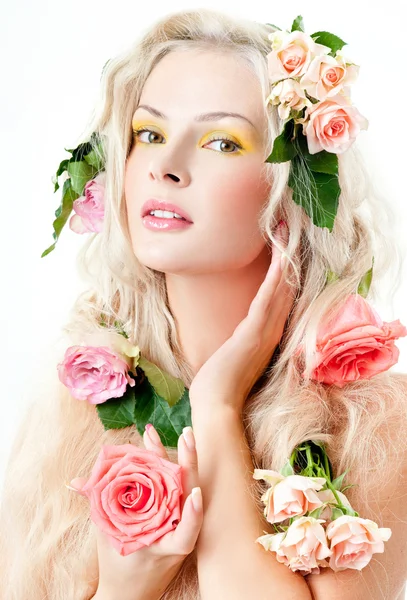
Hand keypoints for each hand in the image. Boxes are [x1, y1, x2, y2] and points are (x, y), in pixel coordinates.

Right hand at [70, 426, 202, 599]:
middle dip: (189, 463)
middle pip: (191, 498)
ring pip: (190, 491)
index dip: (193, 515)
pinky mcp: (183, 521)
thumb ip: (96, 504)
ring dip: (186, 461)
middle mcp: (178, 535)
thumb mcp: (106, 536)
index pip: (186, 534)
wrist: (131, 593)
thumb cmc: (118, 566)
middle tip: (187, 435)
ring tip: (184, 435)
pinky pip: (185, 493)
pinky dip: (181, 473)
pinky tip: (180, 454)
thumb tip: (76, 481)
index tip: (196, 493)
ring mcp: (182, 527)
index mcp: (164, 547)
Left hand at [189, 221, 295, 415]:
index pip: (281, 297)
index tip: (285, 248)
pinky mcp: (253, 333)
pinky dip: (275, 278)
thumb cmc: (219, 383)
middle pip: (286, 287)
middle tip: (289, 229)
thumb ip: (238, 340)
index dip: (285, 272)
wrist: (216, 406)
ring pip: (280, 289)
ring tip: (285, 232)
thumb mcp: (231, 354)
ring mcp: (264, 332)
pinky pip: (267, 299)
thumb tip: (233, 330)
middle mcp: (271, 331)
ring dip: (284, 259)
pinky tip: (280, 258)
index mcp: (266, 334)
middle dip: (288, 257)